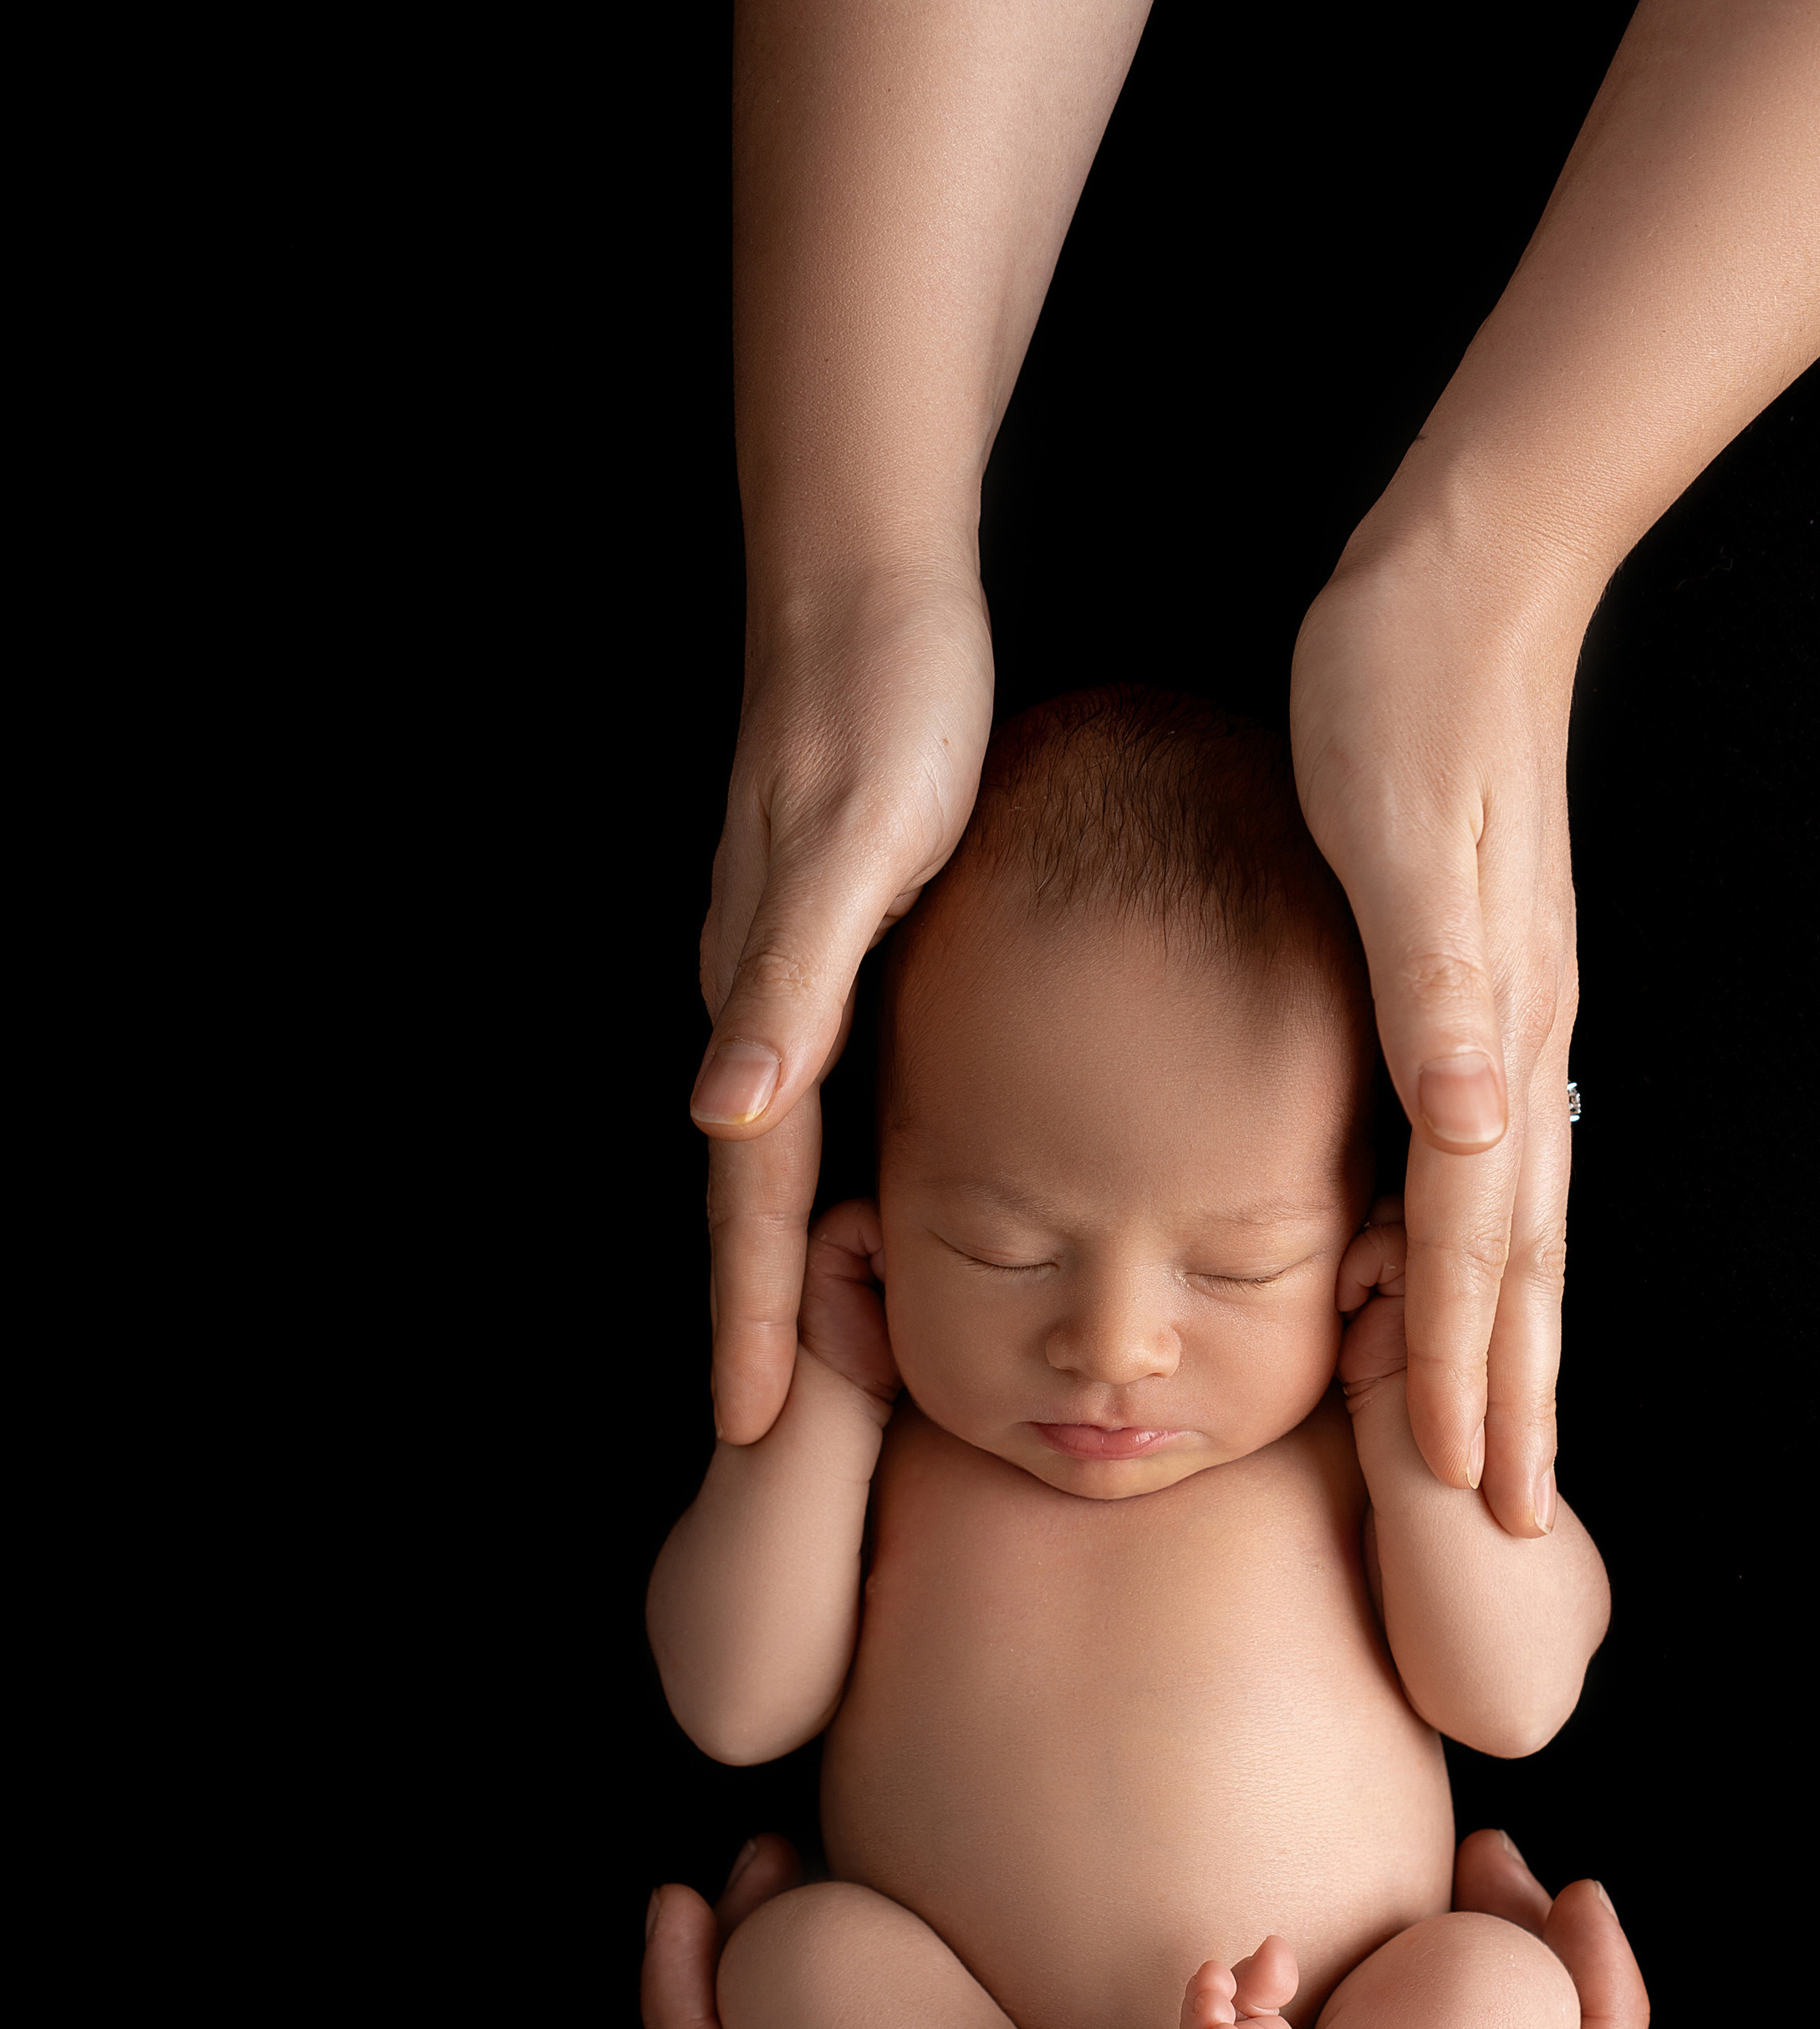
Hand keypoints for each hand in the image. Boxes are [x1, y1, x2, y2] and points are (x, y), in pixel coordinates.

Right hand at [691, 568, 993, 1443]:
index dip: (756, 1314)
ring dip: (793, 1259)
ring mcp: (788, 976)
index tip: (749, 1427)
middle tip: (771, 1440)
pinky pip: (821, 1095)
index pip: (752, 1197)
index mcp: (764, 999)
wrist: (870, 589)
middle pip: (756, 1197)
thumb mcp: (851, 845)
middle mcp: (761, 1003)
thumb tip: (724, 1115)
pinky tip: (874, 1200)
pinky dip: (835, 1173)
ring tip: (821, 1361)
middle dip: (764, 1318)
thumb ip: (790, 980)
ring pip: (783, 1154)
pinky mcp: (826, 944)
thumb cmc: (886, 709)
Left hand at [1291, 525, 1594, 1538]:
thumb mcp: (1402, 847)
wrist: (1460, 584)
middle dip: (1507, 1395)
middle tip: (1506, 1516)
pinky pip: (1490, 1158)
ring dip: (1508, 1339)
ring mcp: (1512, 1021)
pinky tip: (1470, 1269)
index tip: (1464, 1486)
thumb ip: (1439, 996)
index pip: (1469, 1244)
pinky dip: (1483, 1245)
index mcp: (1489, 1031)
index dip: (1460, 1370)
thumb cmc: (1400, 704)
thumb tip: (1484, 1134)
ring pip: (1515, 1223)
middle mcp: (1515, 1046)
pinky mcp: (1489, 987)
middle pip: (1515, 1262)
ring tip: (1502, 1431)